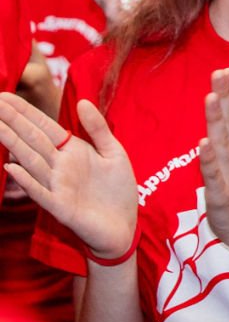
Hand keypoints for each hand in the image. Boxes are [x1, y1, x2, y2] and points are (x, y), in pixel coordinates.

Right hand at [0, 92, 136, 258]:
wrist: (123, 225)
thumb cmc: (116, 190)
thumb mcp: (113, 152)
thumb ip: (98, 128)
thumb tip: (82, 101)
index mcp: (71, 151)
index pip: (42, 127)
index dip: (25, 112)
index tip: (4, 95)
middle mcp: (58, 166)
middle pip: (31, 140)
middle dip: (12, 122)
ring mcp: (57, 186)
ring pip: (30, 161)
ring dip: (13, 144)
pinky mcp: (61, 207)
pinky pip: (41, 192)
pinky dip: (27, 180)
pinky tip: (12, 167)